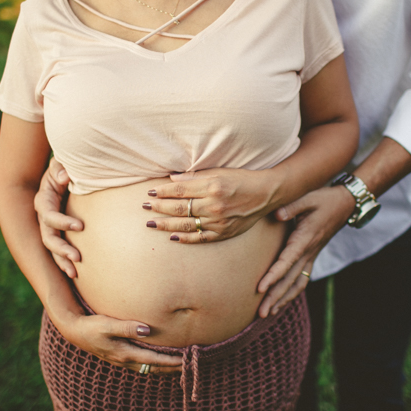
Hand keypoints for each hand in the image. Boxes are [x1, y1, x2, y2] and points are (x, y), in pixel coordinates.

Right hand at [35, 157, 83, 277]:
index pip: (48, 215)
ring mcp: (49, 226)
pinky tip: (76, 274)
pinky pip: (59, 250)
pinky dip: (65, 261)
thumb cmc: (64, 167)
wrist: (64, 172)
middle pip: (47, 237)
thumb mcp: (61, 164)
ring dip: (62, 261)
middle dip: (61, 248)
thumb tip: (64, 176)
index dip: (62, 222)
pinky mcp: (58, 231)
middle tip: (78, 257)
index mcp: (43, 199)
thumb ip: (61, 167)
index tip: (81, 227)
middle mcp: (43, 215)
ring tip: (75, 273)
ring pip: (51, 248)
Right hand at [52, 311, 182, 373]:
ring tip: (180, 365)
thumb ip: (126, 327)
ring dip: (165, 367)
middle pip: (155, 368)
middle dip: (173, 367)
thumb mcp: (107, 324)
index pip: (154, 359)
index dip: (172, 361)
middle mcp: (126, 359)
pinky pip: (143, 363)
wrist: (75, 331)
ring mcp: (123, 359)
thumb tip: (146, 329)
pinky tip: (160, 359)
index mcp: (125, 353)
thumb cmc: (91, 326)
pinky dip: (155, 364)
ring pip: (150, 367)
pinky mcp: (121, 355)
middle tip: (191, 365)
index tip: (187, 359)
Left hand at [143, 168, 279, 242]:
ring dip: (166, 225)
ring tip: (151, 223)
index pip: (180, 190)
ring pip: (186, 225)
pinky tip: (172, 237)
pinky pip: (201, 238)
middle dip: (159, 208)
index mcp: (212, 186)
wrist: (267, 194)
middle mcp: (214, 205)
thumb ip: (195, 177)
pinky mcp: (224, 233)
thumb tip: (172, 178)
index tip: (149, 192)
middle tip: (143, 207)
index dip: (162, 192)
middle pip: (180, 208)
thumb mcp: (219, 172)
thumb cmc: (242, 179)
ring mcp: (219, 221)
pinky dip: (186, 238)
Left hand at [257, 186, 354, 317]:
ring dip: (283, 299)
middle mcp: (308, 252)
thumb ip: (291, 206)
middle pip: (290, 279)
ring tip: (268, 314)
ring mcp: (311, 256)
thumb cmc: (323, 199)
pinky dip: (291, 292)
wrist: (344, 204)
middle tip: (260, 313)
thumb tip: (276, 215)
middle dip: (275, 297)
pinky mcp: (311, 256)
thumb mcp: (308, 198)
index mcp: (305, 239)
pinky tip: (281, 302)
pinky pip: (302, 279)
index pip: (286, 261)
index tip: (260, 288)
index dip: (273, 276)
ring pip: (297, 283)